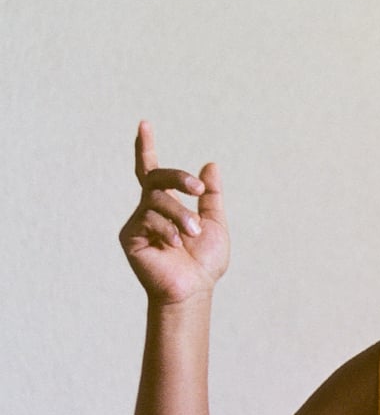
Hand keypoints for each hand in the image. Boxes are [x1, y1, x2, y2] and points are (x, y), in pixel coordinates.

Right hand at [119, 121, 229, 304]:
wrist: (194, 289)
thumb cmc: (204, 262)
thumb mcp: (215, 224)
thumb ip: (211, 196)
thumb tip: (210, 165)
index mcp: (167, 205)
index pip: (152, 171)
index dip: (145, 148)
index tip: (144, 125)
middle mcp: (148, 209)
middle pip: (156, 178)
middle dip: (179, 178)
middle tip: (198, 190)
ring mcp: (137, 221)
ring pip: (157, 200)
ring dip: (181, 214)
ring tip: (192, 234)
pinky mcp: (129, 236)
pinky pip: (148, 218)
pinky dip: (167, 229)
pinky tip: (176, 244)